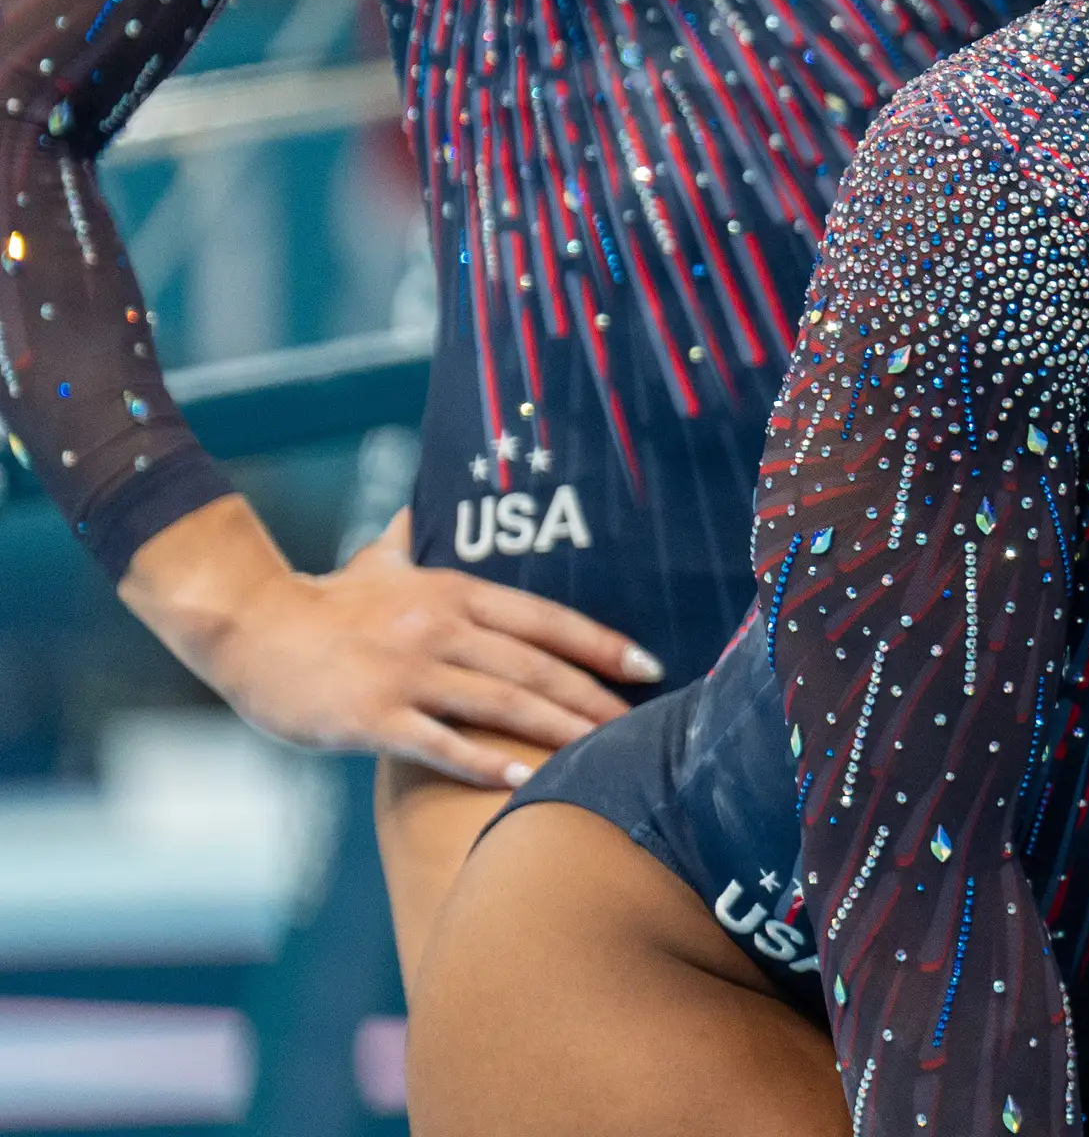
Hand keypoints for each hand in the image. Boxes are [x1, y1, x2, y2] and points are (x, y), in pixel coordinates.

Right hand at [121, 503, 656, 787]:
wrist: (247, 628)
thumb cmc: (321, 603)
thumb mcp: (375, 562)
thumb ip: (410, 538)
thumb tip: (421, 504)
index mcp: (452, 593)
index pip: (546, 618)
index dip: (601, 643)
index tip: (648, 666)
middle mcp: (440, 628)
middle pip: (535, 665)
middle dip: (593, 697)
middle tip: (639, 725)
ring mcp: (407, 673)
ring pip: (501, 702)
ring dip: (557, 730)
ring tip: (600, 754)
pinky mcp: (372, 716)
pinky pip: (440, 742)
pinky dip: (486, 761)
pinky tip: (525, 779)